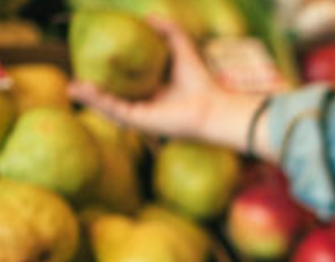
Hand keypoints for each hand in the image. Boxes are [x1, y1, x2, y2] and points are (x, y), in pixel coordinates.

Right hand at [68, 18, 267, 152]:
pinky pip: (113, 110)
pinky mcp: (140, 122)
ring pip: (108, 107)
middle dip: (92, 91)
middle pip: (112, 98)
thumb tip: (150, 16)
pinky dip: (97, 101)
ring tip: (71, 86)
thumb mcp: (182, 49)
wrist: (211, 106)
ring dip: (89, 98)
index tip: (89, 61)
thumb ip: (169, 31)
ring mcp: (141, 115)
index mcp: (153, 91)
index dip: (106, 75)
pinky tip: (82, 91)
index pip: (124, 84)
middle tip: (74, 77)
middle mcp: (145, 105)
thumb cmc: (201, 81)